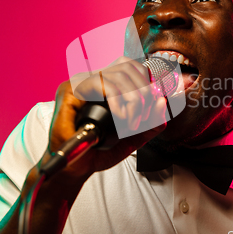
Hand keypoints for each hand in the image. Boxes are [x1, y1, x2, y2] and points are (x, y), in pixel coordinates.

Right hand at [41, 56, 166, 182]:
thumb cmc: (98, 150)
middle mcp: (92, 79)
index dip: (147, 80)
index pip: (131, 66)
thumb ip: (150, 122)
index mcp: (105, 85)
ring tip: (132, 122)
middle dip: (144, 92)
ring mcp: (80, 82)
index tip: (153, 104)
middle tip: (143, 117)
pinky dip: (117, 100)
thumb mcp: (133, 136)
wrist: (75, 168)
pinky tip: (120, 117)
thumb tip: (162, 102)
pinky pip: (101, 83)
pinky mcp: (70, 89)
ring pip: (118, 74)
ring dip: (134, 98)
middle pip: (128, 67)